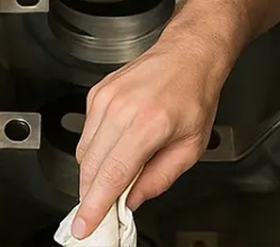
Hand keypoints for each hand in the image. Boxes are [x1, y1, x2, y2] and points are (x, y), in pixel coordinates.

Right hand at [71, 32, 230, 238]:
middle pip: (90, 166)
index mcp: (149, 124)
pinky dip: (95, 148)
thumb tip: (132, 198)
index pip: (112, 175)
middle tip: (102, 210)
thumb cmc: (195, 94)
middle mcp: (122, 108)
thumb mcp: (191, 146)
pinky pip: (86, 132)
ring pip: (84, 151)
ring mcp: (106, 98)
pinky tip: (117, 145)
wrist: (189, 53)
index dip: (95, 206)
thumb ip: (160, 178)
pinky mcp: (97, 92)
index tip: (84, 226)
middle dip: (92, 194)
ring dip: (93, 172)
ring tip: (117, 173)